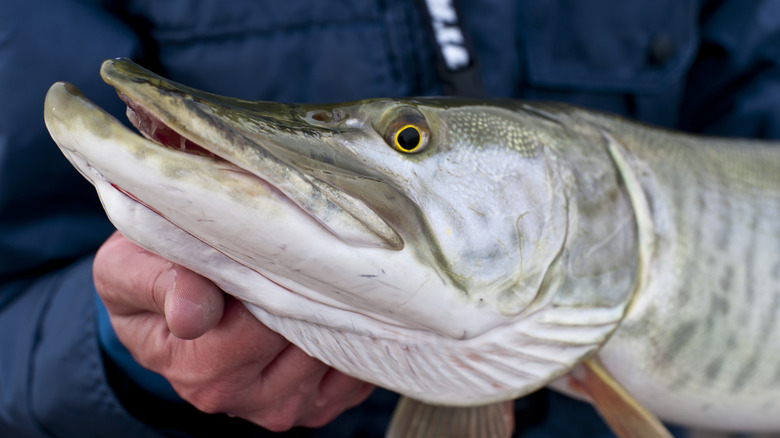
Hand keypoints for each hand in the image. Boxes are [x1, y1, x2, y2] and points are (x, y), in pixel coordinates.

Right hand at [93, 231, 373, 430]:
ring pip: (333, 355)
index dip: (271, 284)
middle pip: (301, 342)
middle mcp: (237, 397)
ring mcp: (279, 406)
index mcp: (194, 367)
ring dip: (334, 314)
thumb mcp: (129, 268)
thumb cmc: (150, 276)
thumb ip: (157, 283)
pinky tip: (332, 308)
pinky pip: (354, 375)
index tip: (274, 247)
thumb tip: (192, 316)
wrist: (166, 306)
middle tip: (304, 253)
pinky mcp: (314, 405)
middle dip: (307, 296)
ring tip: (314, 276)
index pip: (256, 328)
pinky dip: (353, 340)